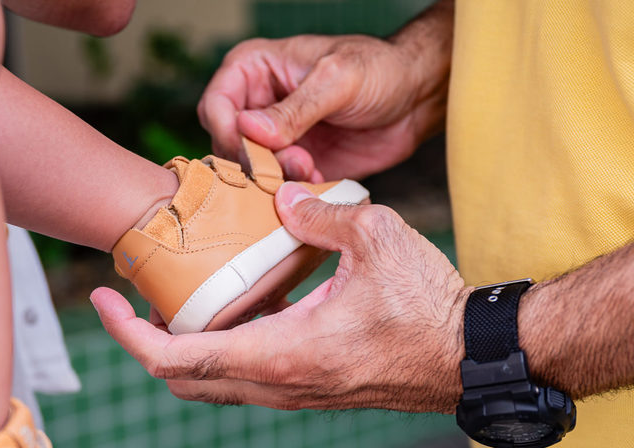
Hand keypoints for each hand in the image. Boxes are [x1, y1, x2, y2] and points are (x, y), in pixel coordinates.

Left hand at [91, 183, 472, 413]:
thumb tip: (282, 203)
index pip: (174, 358)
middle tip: (134, 295)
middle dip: (147, 340)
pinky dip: (223, 349)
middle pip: (182, 379)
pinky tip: (240, 304)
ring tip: (180, 295)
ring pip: (213, 385)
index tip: (103, 298)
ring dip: (185, 346)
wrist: (471, 358)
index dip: (126, 332)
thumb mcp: (374, 236)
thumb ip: (318, 214)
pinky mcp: (311, 393)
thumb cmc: (428, 305)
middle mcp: (276, 386)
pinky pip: (246, 380)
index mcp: (277, 354)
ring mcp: (294, 396)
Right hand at [197, 35, 445, 182]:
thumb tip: (249, 128)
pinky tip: (317, 180)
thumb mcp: (337, 80)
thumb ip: (294, 108)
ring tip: (309, 168)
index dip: (231, 133)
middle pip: (228, 145)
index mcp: (255, 69)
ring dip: (275, 179)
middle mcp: (258, 104)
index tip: (258, 151)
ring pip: (252, 172)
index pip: (217, 106)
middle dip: (256, 162)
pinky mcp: (296, 165)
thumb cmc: (379, 70)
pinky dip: (292, 192)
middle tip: (292, 164)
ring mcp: (276, 138)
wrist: (416, 98)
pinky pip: (278, 188)